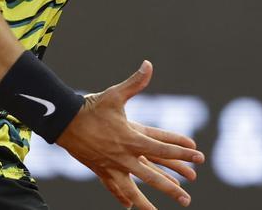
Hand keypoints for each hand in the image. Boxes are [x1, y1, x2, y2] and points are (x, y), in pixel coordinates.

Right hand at [57, 61, 204, 208]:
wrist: (63, 122)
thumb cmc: (91, 107)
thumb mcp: (115, 95)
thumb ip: (135, 83)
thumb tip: (148, 65)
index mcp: (131, 138)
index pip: (162, 148)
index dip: (182, 152)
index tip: (199, 157)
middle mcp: (123, 156)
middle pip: (151, 176)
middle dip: (170, 188)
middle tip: (186, 199)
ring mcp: (111, 166)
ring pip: (131, 189)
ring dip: (145, 203)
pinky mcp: (99, 170)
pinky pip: (112, 187)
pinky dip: (120, 196)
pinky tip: (128, 206)